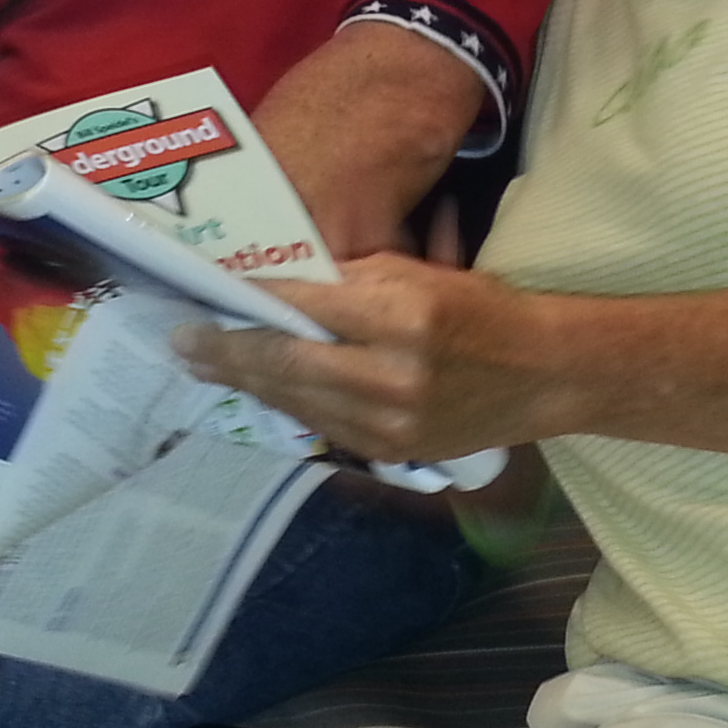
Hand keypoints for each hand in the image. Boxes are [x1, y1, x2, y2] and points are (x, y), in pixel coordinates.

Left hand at [176, 254, 553, 468]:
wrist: (545, 375)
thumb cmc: (483, 310)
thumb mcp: (423, 274)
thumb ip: (353, 283)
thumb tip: (280, 288)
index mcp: (404, 316)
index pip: (306, 307)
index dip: (250, 305)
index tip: (206, 299)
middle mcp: (394, 375)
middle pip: (288, 362)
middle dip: (228, 352)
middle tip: (181, 341)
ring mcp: (392, 423)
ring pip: (299, 400)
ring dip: (247, 383)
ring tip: (205, 366)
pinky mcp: (394, 452)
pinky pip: (324, 426)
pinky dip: (289, 404)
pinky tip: (261, 390)